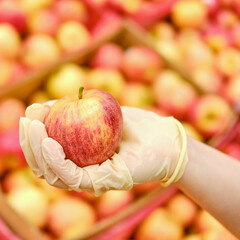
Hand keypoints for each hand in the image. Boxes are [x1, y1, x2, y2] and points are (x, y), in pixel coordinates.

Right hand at [19, 102, 187, 195]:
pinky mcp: (102, 182)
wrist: (161, 138)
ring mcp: (91, 179)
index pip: (47, 154)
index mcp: (78, 158)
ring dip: (38, 152)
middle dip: (30, 145)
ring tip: (34, 128)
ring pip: (54, 174)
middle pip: (45, 166)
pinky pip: (73, 176)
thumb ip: (70, 109)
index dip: (32, 137)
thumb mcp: (97, 109)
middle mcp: (81, 171)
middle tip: (27, 122)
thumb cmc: (131, 124)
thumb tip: (39, 106)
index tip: (29, 115)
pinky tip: (50, 143)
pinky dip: (57, 161)